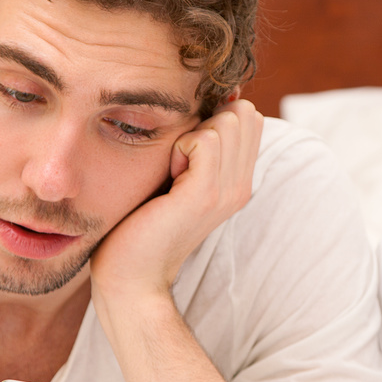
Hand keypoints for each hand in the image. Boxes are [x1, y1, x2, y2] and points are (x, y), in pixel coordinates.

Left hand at [89, 98, 263, 304]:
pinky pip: (205, 140)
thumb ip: (196, 148)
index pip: (249, 117)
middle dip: (206, 122)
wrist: (132, 277)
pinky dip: (180, 147)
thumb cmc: (140, 225)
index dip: (215, 118)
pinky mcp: (206, 195)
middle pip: (243, 113)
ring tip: (173, 171)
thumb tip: (204, 104)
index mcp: (238, 180)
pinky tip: (168, 177)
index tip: (186, 153)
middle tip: (178, 162)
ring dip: (192, 135)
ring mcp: (228, 191)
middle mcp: (241, 185)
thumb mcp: (176, 178)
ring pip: (227, 121)